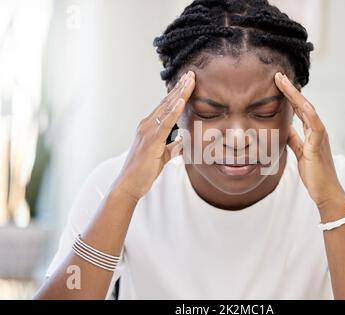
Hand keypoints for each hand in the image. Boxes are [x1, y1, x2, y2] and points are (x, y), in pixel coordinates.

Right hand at [113, 71, 195, 201]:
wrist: (128, 186)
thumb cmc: (143, 172)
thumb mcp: (162, 156)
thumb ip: (172, 147)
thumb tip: (182, 141)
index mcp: (149, 128)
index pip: (166, 106)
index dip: (178, 93)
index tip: (188, 82)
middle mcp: (146, 125)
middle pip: (167, 102)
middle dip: (180, 87)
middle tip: (191, 73)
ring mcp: (147, 131)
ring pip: (167, 108)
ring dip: (179, 93)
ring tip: (190, 79)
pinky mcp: (150, 141)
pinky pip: (165, 122)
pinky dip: (173, 110)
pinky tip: (181, 100)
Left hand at [274, 72, 344, 214]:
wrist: (326, 192)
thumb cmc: (314, 174)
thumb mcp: (299, 152)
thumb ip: (294, 139)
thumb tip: (285, 128)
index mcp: (311, 132)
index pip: (299, 109)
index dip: (289, 96)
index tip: (277, 83)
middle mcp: (317, 130)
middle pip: (303, 105)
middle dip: (290, 89)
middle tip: (278, 75)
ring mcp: (319, 137)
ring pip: (308, 110)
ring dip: (296, 95)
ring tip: (283, 82)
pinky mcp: (319, 146)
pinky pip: (315, 126)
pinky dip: (309, 114)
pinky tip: (302, 103)